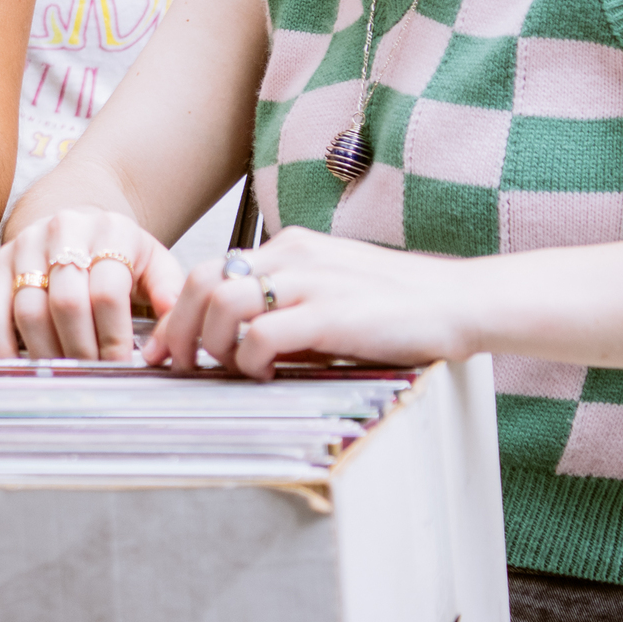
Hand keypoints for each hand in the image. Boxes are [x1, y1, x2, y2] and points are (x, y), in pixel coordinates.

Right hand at [0, 209, 184, 362]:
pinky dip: (3, 348)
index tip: (119, 366)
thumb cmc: (122, 252)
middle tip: (91, 377)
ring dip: (47, 354)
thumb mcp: (155, 263)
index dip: (114, 337)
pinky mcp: (0, 262)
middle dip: (81, 350)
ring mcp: (27, 245)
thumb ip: (169, 296)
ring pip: (29, 310)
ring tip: (63, 375)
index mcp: (110, 230)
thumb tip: (169, 341)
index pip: (107, 292)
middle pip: (66, 302)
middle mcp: (64, 230)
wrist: (81, 220)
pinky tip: (21, 369)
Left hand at [146, 226, 484, 379]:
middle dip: (178, 327)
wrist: (457, 301)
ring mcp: (311, 281)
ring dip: (211, 342)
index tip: (165, 346)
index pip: (212, 267)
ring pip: (223, 301)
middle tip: (175, 364)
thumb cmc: (399, 305)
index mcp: (292, 247)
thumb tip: (244, 344)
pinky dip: (250, 358)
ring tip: (224, 369)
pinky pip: (263, 333)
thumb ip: (288, 309)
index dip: (177, 309)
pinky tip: (266, 374)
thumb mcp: (331, 294)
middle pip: (203, 279)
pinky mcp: (331, 314)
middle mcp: (294, 256)